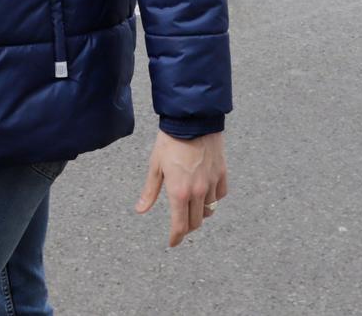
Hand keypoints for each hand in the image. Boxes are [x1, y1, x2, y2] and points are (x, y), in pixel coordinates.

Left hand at [136, 130, 227, 247]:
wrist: (192, 120)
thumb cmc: (170, 141)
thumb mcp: (155, 166)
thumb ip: (150, 191)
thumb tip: (140, 210)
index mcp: (179, 192)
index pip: (180, 226)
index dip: (176, 237)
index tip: (173, 242)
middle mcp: (197, 192)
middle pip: (196, 222)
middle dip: (187, 227)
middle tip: (180, 225)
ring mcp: (211, 183)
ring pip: (209, 209)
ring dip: (201, 212)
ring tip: (191, 207)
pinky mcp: (221, 173)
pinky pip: (220, 194)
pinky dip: (213, 198)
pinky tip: (206, 192)